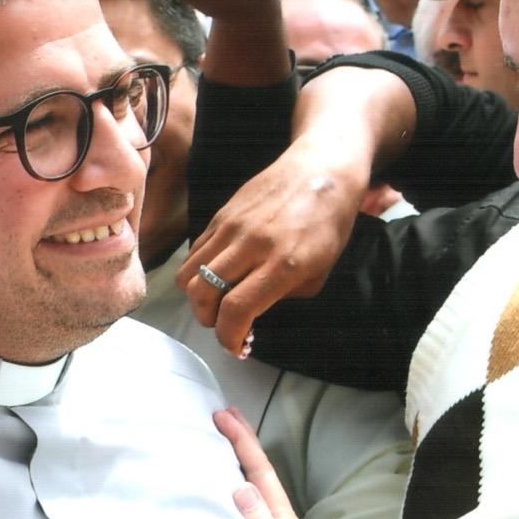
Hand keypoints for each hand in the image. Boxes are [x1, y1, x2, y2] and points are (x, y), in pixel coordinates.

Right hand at [179, 133, 369, 354]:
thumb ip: (283, 296)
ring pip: (190, 273)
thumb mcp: (318, 273)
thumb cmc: (328, 225)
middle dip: (209, 320)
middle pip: (203, 294)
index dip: (229, 337)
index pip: (237, 310)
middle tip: (224, 324)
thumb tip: (252, 313)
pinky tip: (218, 275)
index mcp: (282, 264)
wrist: (322, 172)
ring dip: (198, 298)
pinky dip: (199, 272)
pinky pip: (195, 251)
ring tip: (217, 302)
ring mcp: (232, 227)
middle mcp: (252, 245)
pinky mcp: (221, 214)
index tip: (235, 346)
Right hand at [215, 407, 333, 518]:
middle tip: (226, 413)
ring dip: (241, 462)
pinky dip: (238, 490)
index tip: (225, 416)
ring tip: (227, 440)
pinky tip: (230, 491)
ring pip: (255, 487)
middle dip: (243, 441)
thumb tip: (242, 487)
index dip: (243, 442)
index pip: (260, 472)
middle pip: (260, 473)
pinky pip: (249, 509)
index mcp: (283, 518)